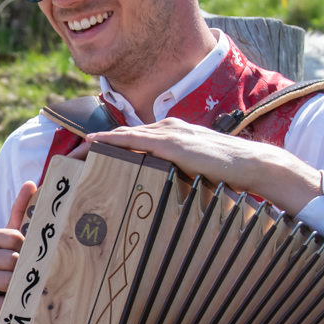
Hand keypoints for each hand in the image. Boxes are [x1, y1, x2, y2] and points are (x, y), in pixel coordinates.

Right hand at [0, 180, 35, 323]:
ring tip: (18, 291)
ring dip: (19, 289)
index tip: (26, 257)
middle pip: (13, 260)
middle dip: (23, 271)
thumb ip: (19, 212)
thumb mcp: (8, 241)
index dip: (26, 249)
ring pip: (9, 281)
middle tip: (25, 278)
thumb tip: (32, 183)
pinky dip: (11, 306)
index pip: (15, 237)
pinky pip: (2, 303)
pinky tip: (9, 305)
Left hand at [84, 118, 323, 213]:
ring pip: (124, 136)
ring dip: (99, 144)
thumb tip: (156, 194)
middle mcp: (167, 128)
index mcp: (172, 135)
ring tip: (75, 155)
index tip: (87, 159)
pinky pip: (135, 140)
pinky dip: (112, 141)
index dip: (108, 146)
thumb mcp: (195, 172)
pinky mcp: (173, 143)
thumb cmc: (226, 173)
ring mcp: (170, 133)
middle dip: (95, 145)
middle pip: (122, 135)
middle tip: (71, 158)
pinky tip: (94, 144)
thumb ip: (175, 176)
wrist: (251, 164)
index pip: (133, 140)